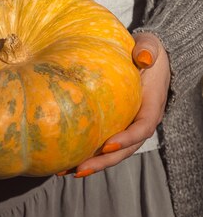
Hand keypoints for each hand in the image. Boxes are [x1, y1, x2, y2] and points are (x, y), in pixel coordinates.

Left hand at [69, 32, 170, 177]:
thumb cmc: (145, 50)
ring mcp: (128, 126)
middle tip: (79, 169)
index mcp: (151, 106)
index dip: (127, 139)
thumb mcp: (150, 45)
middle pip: (125, 150)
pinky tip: (64, 160)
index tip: (107, 145)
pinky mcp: (115, 126)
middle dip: (103, 162)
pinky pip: (102, 144)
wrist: (145, 56)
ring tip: (65, 172)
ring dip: (91, 164)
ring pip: (112, 153)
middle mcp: (141, 121)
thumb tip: (144, 57)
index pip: (142, 128)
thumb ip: (148, 49)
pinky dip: (86, 154)